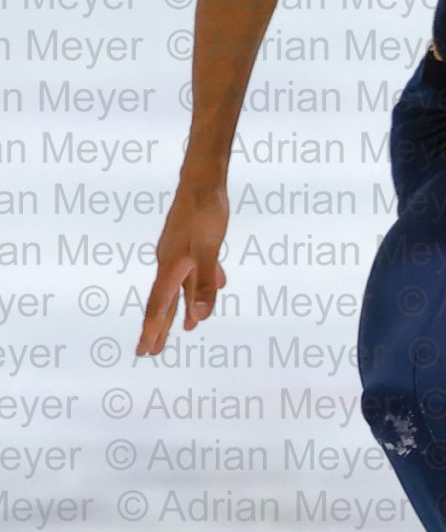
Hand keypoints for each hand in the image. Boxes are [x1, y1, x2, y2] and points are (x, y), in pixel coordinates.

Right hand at [136, 175, 228, 357]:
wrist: (203, 180)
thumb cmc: (204, 212)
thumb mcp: (209, 249)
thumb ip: (205, 282)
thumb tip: (201, 317)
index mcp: (170, 268)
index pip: (158, 307)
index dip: (152, 331)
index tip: (144, 352)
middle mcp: (170, 263)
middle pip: (164, 302)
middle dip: (161, 327)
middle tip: (151, 351)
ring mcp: (179, 252)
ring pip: (181, 287)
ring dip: (184, 307)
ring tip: (188, 326)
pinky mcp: (190, 242)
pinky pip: (194, 270)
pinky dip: (201, 283)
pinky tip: (216, 284)